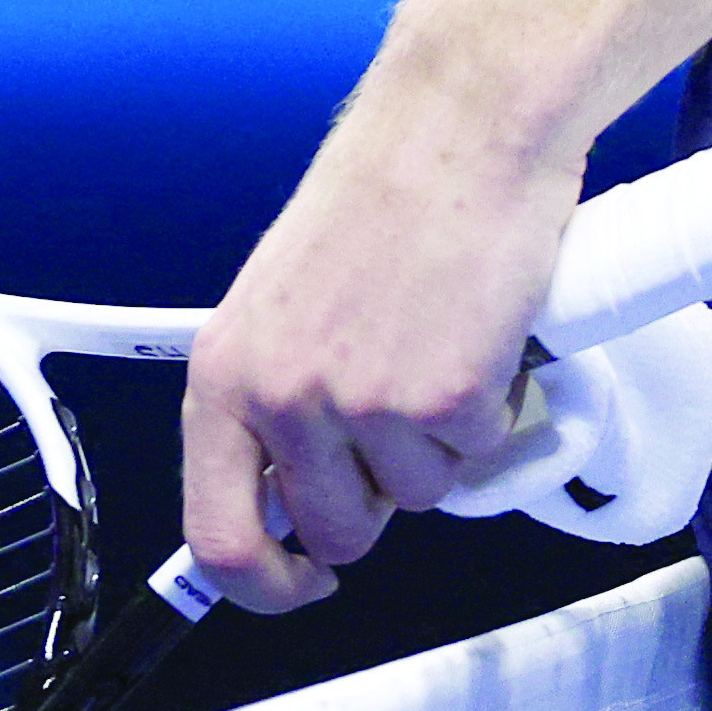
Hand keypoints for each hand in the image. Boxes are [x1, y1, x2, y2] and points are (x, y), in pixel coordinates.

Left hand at [181, 65, 577, 610]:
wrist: (459, 125)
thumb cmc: (382, 196)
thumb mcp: (285, 305)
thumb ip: (275, 401)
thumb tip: (287, 500)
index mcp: (227, 373)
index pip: (217, 536)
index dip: (263, 585)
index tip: (299, 581)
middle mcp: (285, 396)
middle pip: (337, 532)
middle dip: (379, 492)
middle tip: (400, 408)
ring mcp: (366, 403)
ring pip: (419, 498)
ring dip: (442, 443)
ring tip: (438, 344)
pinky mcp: (447, 398)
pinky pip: (482, 456)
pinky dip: (495, 408)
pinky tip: (481, 334)